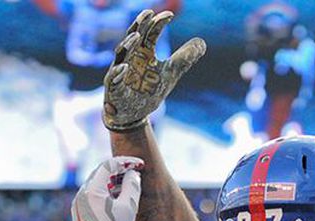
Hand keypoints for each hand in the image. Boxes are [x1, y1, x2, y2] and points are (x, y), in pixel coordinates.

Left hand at [71, 157, 142, 220]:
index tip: (140, 164)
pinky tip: (118, 196)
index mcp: (93, 188)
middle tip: (136, 171)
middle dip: (120, 169)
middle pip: (102, 171)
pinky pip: (94, 192)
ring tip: (129, 184)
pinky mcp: (80, 208)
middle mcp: (83, 191)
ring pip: (98, 181)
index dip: (126, 162)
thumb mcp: (128, 207)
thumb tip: (133, 174)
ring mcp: (79, 199)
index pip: (109, 165)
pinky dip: (107, 189)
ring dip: (114, 179)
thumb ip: (132, 186)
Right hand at [103, 10, 206, 131]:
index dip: (157, 24)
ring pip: (121, 55)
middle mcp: (130, 59)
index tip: (170, 15)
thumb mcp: (171, 72)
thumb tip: (202, 42)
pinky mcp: (114, 88)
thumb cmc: (150, 89)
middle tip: (147, 13)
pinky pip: (113, 78)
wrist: (136, 113)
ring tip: (136, 36)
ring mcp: (120, 72)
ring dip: (127, 45)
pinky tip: (125, 67)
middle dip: (139, 26)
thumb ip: (184, 58)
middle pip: (133, 38)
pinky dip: (119, 73)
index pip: (149, 34)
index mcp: (143, 53)